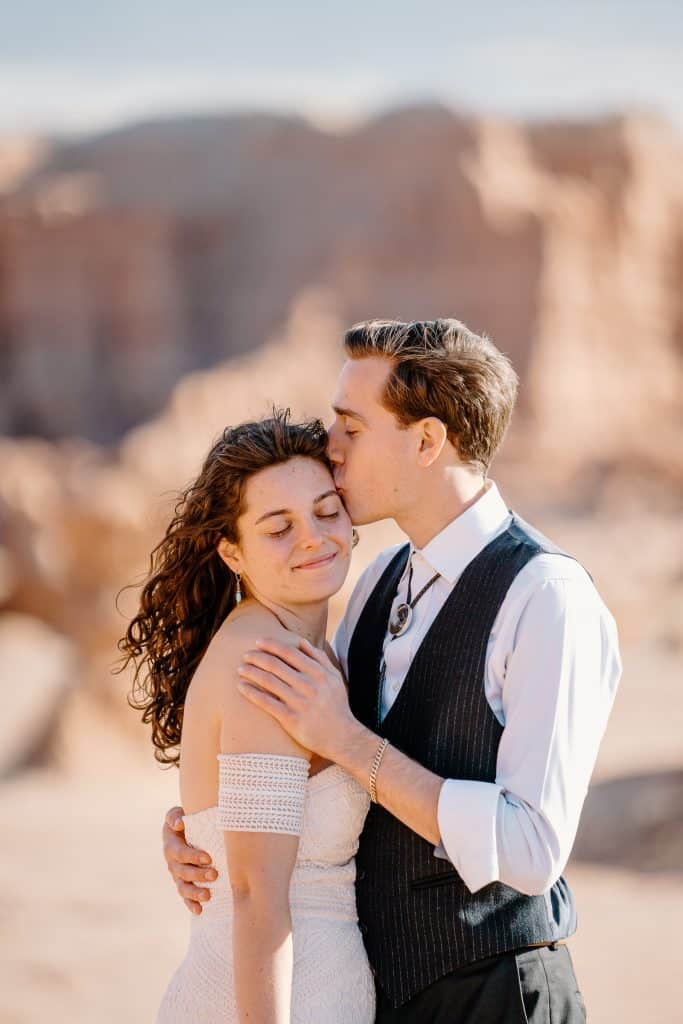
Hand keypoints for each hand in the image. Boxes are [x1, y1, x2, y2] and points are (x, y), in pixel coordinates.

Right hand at [163, 805, 217, 914]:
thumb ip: (174, 816)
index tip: (209, 858)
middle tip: (214, 875)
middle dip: (198, 875)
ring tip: (208, 896)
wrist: (185, 830)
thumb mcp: (176, 814)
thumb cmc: (184, 820)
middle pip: (183, 872)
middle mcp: (172, 863)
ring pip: (184, 888)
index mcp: (171, 846)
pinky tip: (200, 911)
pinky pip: (185, 898)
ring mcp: (178, 876)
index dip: (193, 856)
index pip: (181, 853)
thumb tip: (179, 823)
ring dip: (195, 894)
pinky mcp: (184, 884)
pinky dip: (191, 905)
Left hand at [237, 636, 359, 761]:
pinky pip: (267, 703)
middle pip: (276, 665)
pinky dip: (252, 693)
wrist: (341, 736)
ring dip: (252, 672)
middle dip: (258, 657)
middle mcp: (309, 685)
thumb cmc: (336, 705)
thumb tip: (301, 642)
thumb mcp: (335, 678)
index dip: (272, 645)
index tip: (259, 642)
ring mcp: (299, 702)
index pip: (290, 652)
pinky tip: (242, 687)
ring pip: (269, 681)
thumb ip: (319, 658)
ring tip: (241, 669)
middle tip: (246, 654)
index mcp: (318, 673)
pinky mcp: (291, 719)